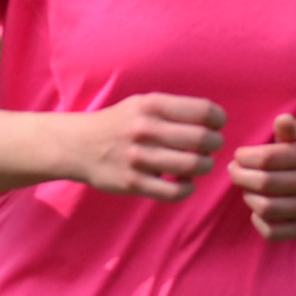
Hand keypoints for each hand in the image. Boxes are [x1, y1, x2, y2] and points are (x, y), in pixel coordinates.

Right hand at [66, 93, 225, 198]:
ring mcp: (137, 158)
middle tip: (210, 147)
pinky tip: (184, 182)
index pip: (202, 111)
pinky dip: (187, 188)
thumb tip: (213, 123)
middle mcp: (144, 129)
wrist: (76, 145)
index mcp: (150, 105)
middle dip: (214, 144)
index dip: (218, 119)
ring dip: (204, 166)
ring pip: (192, 166)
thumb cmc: (118, 124)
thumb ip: (173, 110)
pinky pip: (174, 192)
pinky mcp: (132, 182)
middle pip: (202, 139)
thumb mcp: (140, 104)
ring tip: (199, 164)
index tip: (217, 125)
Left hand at [229, 113, 295, 240]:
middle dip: (240, 176)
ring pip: (267, 208)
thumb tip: (281, 120)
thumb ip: (290, 128)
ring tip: (247, 188)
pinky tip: (257, 209)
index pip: (267, 158)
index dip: (244, 157)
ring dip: (248, 198)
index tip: (239, 156)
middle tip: (235, 172)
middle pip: (264, 183)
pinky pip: (274, 232)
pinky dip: (259, 222)